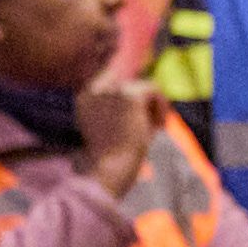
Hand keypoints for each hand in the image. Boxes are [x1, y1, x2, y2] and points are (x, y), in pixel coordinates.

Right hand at [74, 65, 157, 188]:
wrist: (111, 167)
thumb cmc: (115, 156)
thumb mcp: (116, 130)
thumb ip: (125, 110)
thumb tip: (151, 91)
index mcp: (85, 99)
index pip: (110, 79)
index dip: (130, 91)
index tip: (144, 109)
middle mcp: (95, 90)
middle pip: (130, 84)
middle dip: (144, 104)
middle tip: (153, 126)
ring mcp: (111, 90)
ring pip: (143, 86)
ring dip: (153, 107)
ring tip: (154, 129)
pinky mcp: (128, 94)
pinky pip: (154, 89)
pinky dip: (161, 106)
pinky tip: (159, 126)